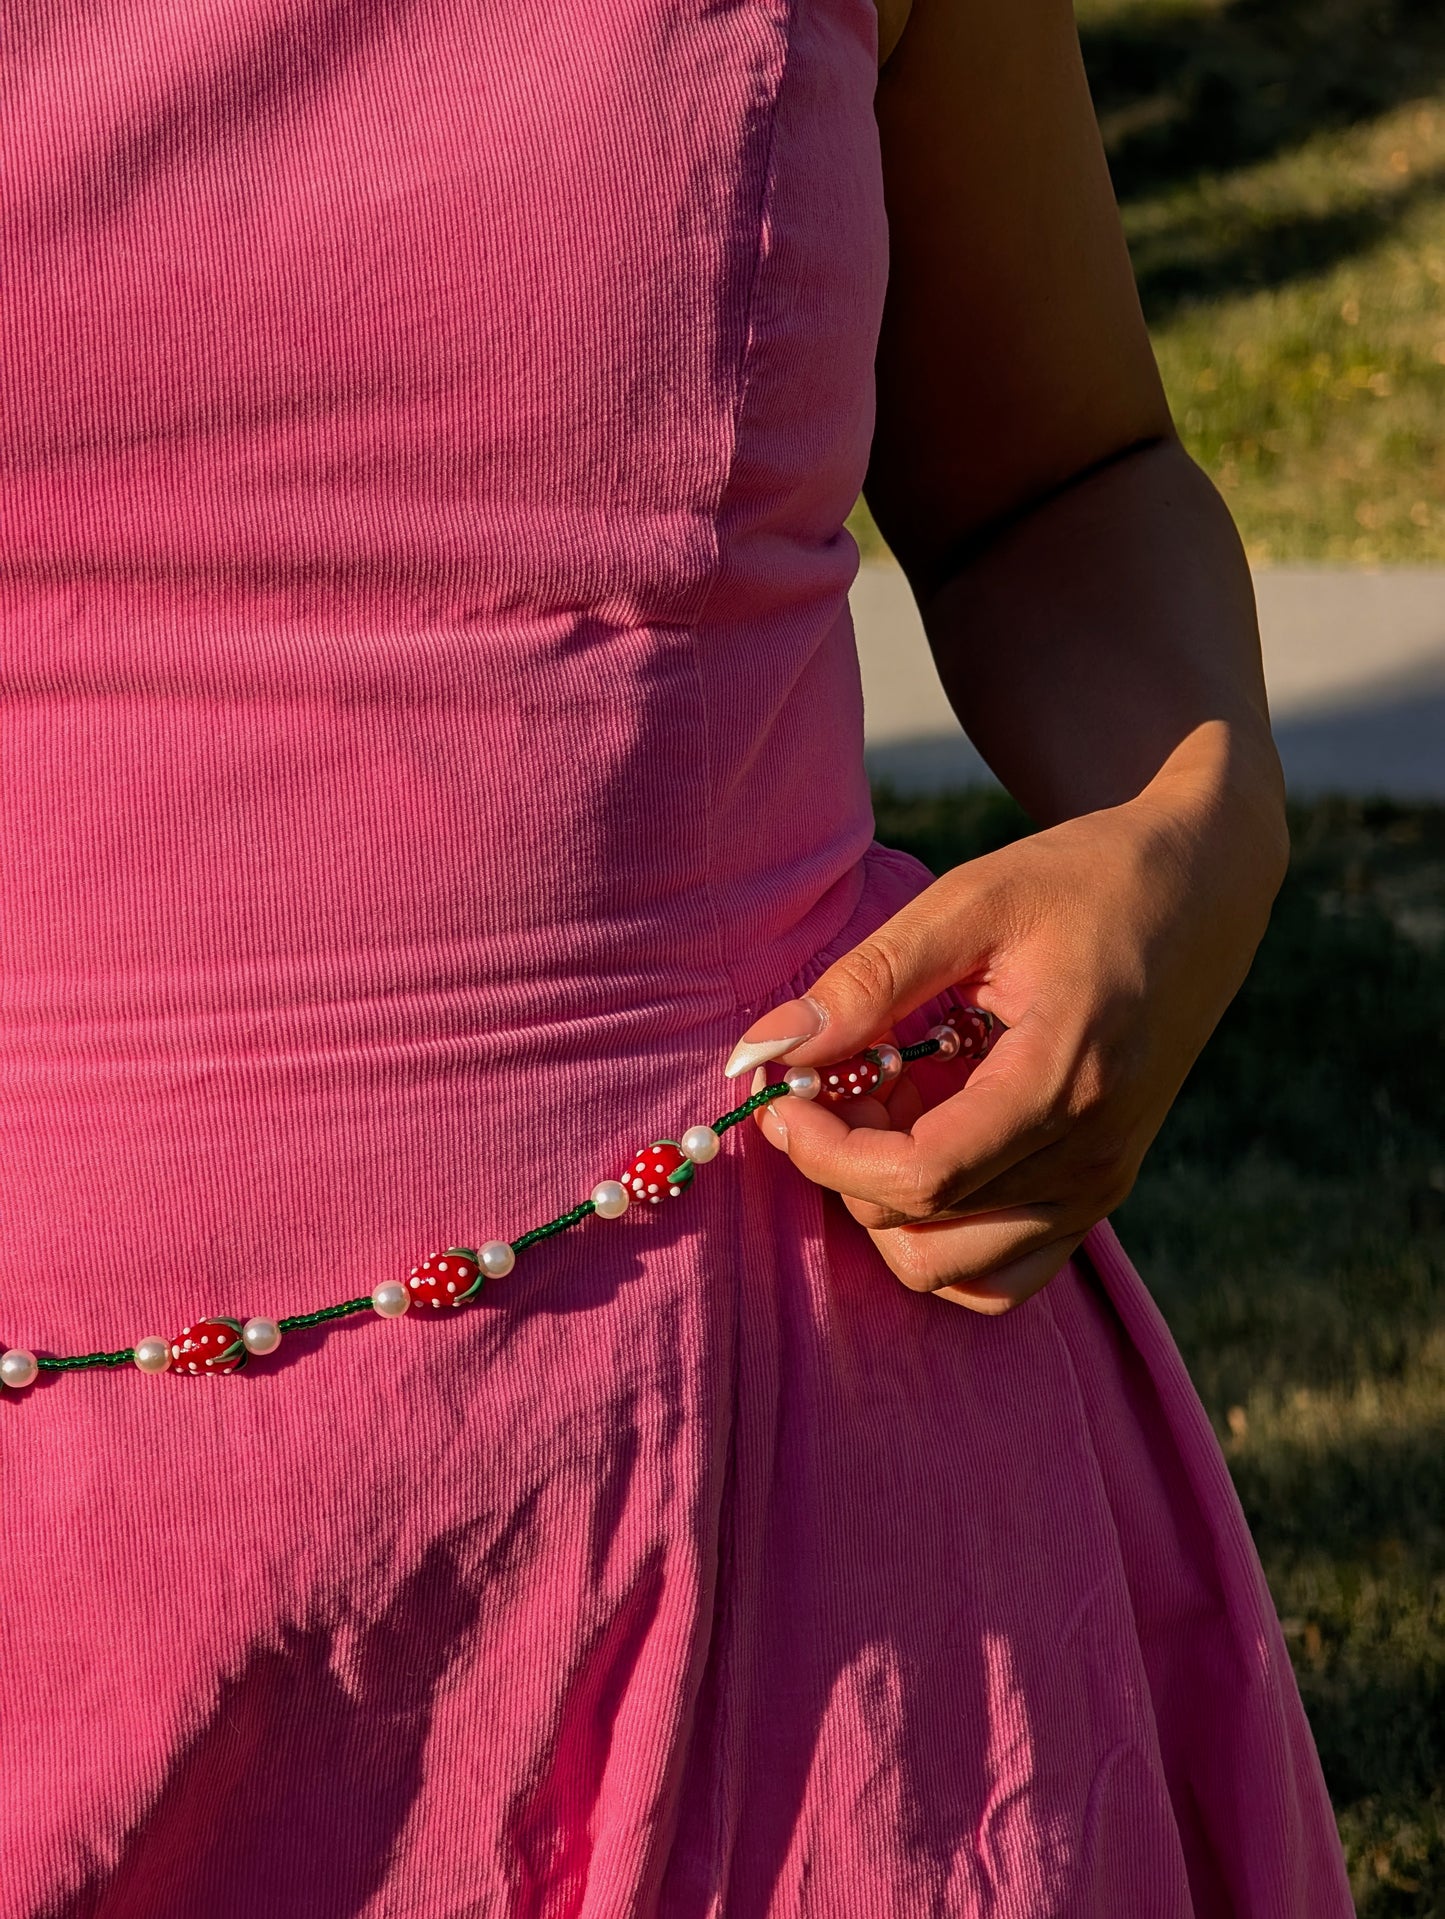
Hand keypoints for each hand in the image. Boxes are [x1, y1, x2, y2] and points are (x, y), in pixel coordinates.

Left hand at [724, 763, 1286, 1312]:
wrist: (1201, 889)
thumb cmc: (1085, 880)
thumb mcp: (971, 902)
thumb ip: (867, 981)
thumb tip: (764, 1051)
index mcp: (1062, 1084)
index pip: (918, 1178)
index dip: (825, 1151)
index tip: (780, 1092)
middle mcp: (1090, 1161)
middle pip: (922, 1232)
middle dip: (846, 1167)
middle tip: (835, 1077)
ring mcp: (1100, 1190)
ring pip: (950, 1268)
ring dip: (887, 1203)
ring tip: (885, 1104)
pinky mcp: (1098, 1194)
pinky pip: (998, 1271)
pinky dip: (939, 1230)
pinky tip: (923, 1140)